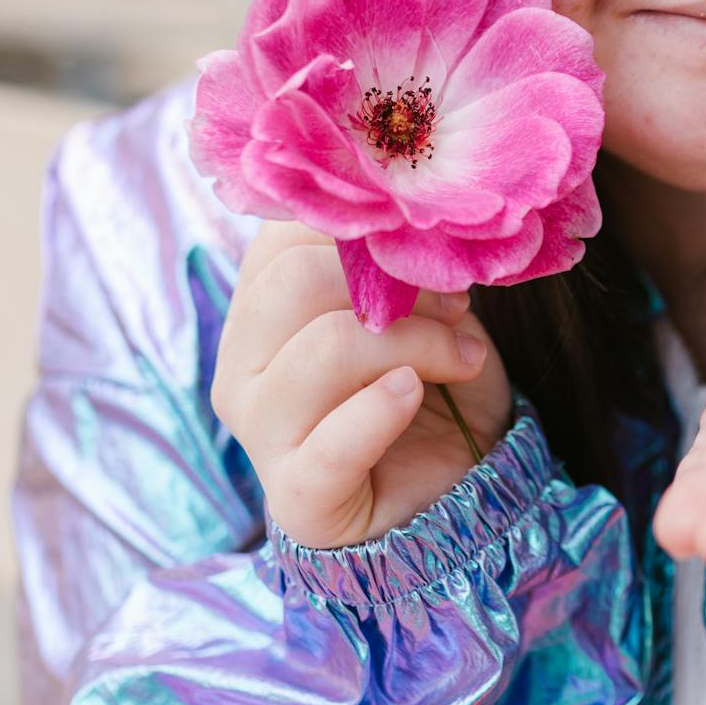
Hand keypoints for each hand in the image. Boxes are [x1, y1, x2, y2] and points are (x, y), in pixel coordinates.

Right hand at [211, 222, 512, 548]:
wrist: (456, 489)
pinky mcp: (296, 495)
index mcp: (258, 310)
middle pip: (293, 285)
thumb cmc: (431, 384)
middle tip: (457, 305)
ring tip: (464, 356)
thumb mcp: (418, 308)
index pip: (282, 236)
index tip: (430, 254)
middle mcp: (241, 368)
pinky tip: (414, 394)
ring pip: (323, 350)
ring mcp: (259, 433)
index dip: (365, 230)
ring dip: (414, 343)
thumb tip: (400, 209)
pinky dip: (381, 411)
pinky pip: (333, 444)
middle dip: (391, 284)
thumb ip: (393, 260)